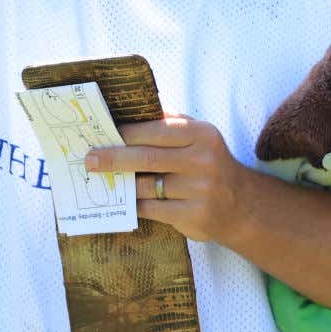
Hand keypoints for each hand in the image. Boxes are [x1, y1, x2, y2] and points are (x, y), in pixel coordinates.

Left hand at [85, 116, 255, 245]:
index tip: (103, 134)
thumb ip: (170, 125)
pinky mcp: (193, 216)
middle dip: (112, 158)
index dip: (126, 133)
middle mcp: (203, 161)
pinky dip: (134, 205)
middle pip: (146, 158)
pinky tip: (125, 201)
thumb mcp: (200, 138)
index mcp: (203, 135)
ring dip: (122, 184)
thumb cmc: (210, 164)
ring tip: (104, 179)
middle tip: (89, 159)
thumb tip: (129, 115)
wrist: (241, 205)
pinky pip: (151, 209)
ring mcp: (199, 190)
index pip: (156, 130)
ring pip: (146, 186)